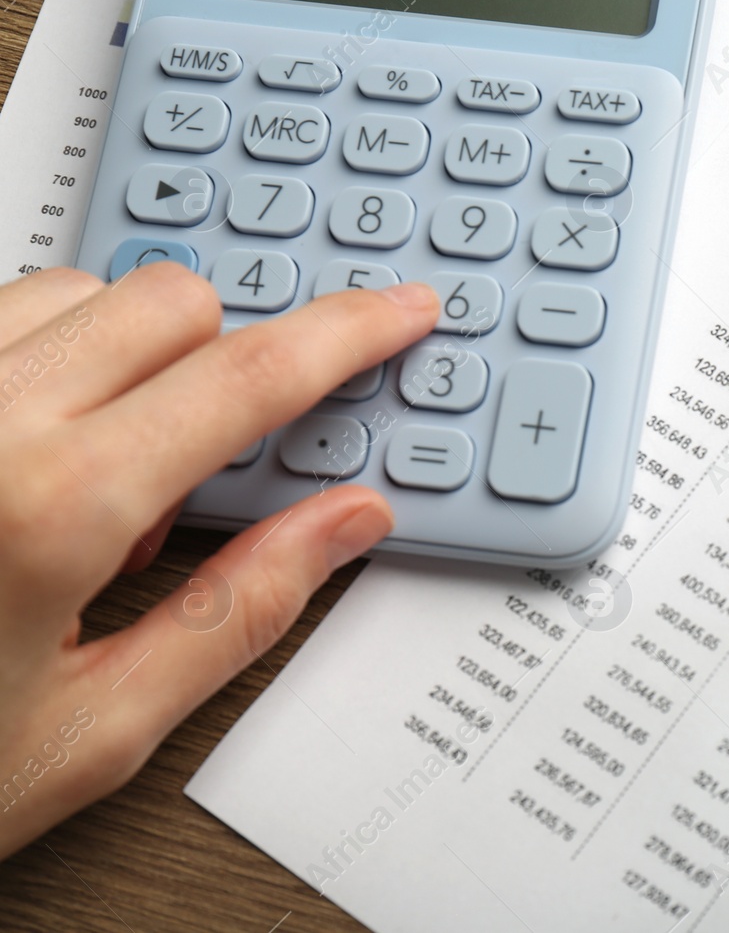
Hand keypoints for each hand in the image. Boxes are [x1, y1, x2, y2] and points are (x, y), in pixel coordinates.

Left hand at [0, 263, 437, 859]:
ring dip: (122, 361)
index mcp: (51, 508)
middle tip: (192, 474)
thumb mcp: (95, 727)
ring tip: (83, 480)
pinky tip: (13, 456)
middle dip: (223, 363)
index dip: (347, 334)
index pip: (247, 378)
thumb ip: (243, 609)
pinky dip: (35, 362)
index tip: (398, 312)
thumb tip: (344, 524)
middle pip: (169, 303)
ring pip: (74, 293)